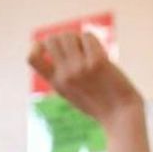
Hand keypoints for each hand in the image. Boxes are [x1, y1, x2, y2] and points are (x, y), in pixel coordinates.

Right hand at [28, 32, 142, 126]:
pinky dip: (93, 40)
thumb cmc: (99, 104)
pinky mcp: (98, 62)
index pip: (31, 57)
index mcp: (56, 83)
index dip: (37, 46)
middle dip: (62, 38)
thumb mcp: (72, 92)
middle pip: (51, 39)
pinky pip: (87, 36)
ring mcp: (80, 68)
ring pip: (68, 35)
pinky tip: (100, 53)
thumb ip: (61, 73)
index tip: (49, 49)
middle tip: (76, 48)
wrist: (121, 116)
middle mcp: (65, 75)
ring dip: (78, 38)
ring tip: (88, 51)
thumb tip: (56, 44)